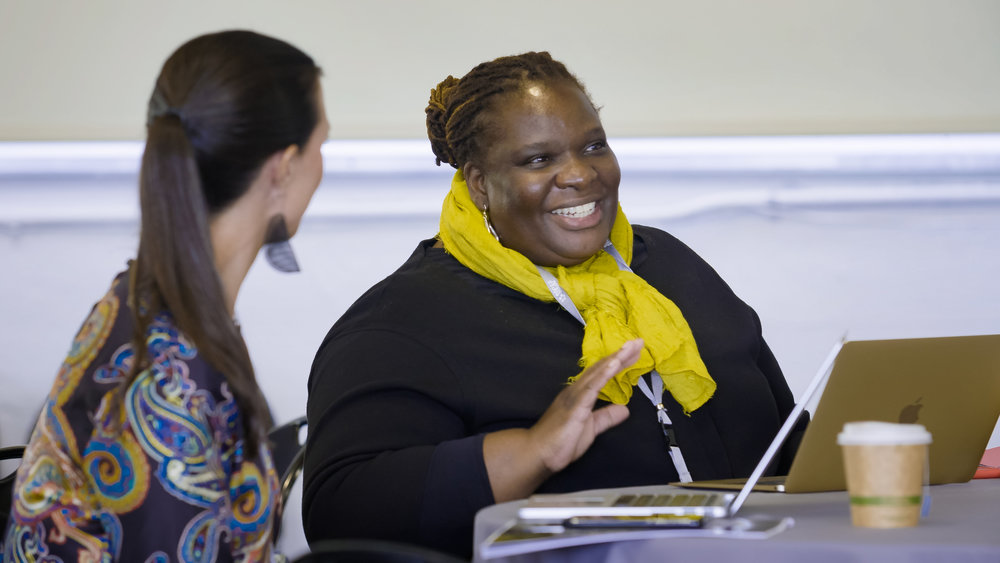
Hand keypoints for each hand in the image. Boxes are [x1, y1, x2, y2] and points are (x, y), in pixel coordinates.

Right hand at [483, 339, 642, 501]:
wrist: (538, 454)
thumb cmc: (561, 442)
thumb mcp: (591, 428)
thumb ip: (607, 417)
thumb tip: (625, 409)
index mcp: (581, 395)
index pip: (602, 374)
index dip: (619, 362)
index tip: (634, 352)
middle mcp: (577, 390)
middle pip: (602, 368)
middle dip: (621, 354)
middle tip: (638, 342)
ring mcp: (575, 396)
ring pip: (598, 373)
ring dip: (615, 358)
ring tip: (630, 347)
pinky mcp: (575, 406)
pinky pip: (591, 387)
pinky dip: (604, 374)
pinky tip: (614, 364)